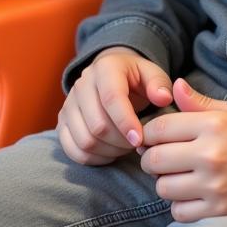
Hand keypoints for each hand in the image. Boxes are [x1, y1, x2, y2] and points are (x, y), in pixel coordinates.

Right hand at [56, 47, 173, 165]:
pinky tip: (110, 152)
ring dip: (108, 151)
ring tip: (126, 146)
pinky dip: (93, 158)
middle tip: (137, 144)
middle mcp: (82, 84)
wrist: (109, 77)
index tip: (139, 140)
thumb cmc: (135, 78)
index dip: (126, 122)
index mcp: (105, 68)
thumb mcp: (151, 74)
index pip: (111, 98)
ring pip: (84, 140)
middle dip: (121, 141)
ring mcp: (69, 104)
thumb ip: (160, 84)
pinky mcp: (62, 123)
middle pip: (97, 125)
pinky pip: (73, 150)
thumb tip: (163, 98)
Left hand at [138, 78, 226, 221]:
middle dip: (152, 157)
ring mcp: (215, 184)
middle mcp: (211, 154)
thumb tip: (174, 86)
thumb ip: (201, 102)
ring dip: (166, 182)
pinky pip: (180, 212)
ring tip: (180, 175)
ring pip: (163, 188)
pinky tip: (192, 194)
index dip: (149, 132)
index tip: (154, 137)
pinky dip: (180, 205)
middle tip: (163, 157)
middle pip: (155, 159)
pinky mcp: (221, 209)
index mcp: (214, 124)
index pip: (160, 128)